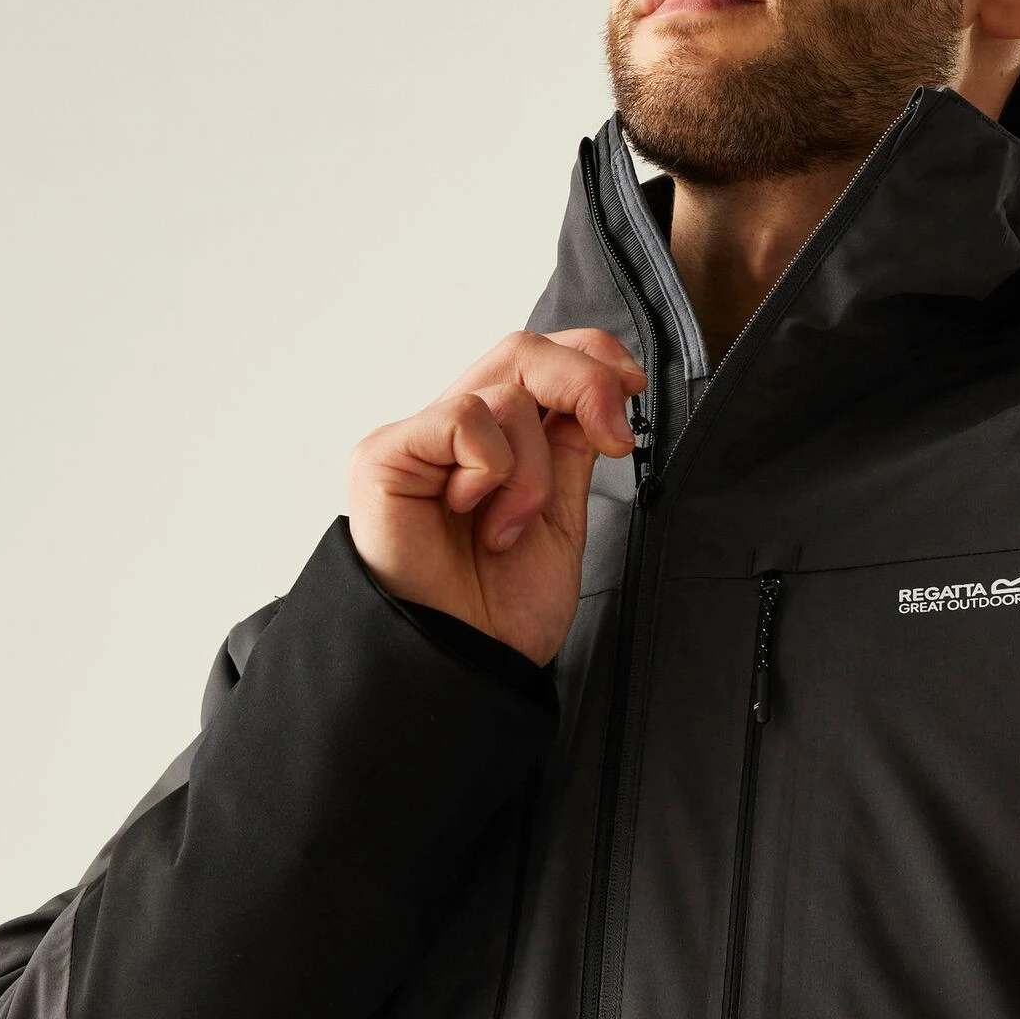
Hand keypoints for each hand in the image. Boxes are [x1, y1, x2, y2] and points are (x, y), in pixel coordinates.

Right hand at [347, 328, 647, 666]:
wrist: (467, 666)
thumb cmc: (501, 610)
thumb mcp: (561, 513)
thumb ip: (572, 446)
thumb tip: (606, 386)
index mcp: (493, 442)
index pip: (539, 357)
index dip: (590, 354)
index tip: (633, 386)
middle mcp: (452, 433)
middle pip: (522, 351)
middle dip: (583, 383)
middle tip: (612, 438)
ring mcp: (418, 442)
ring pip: (506, 396)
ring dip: (533, 469)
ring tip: (509, 528)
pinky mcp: (386, 455)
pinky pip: (465, 418)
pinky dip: (492, 469)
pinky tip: (474, 516)